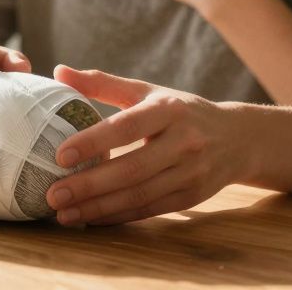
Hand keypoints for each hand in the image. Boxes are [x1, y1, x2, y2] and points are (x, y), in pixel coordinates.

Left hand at [45, 65, 250, 225]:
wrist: (238, 139)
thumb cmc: (180, 111)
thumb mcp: (147, 91)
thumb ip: (103, 83)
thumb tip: (59, 72)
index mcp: (169, 109)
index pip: (127, 126)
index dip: (93, 141)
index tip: (59, 155)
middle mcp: (184, 142)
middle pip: (132, 168)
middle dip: (89, 185)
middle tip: (52, 195)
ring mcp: (191, 172)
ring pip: (139, 195)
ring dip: (98, 208)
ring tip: (63, 213)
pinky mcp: (192, 197)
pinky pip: (149, 210)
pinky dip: (117, 216)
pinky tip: (90, 219)